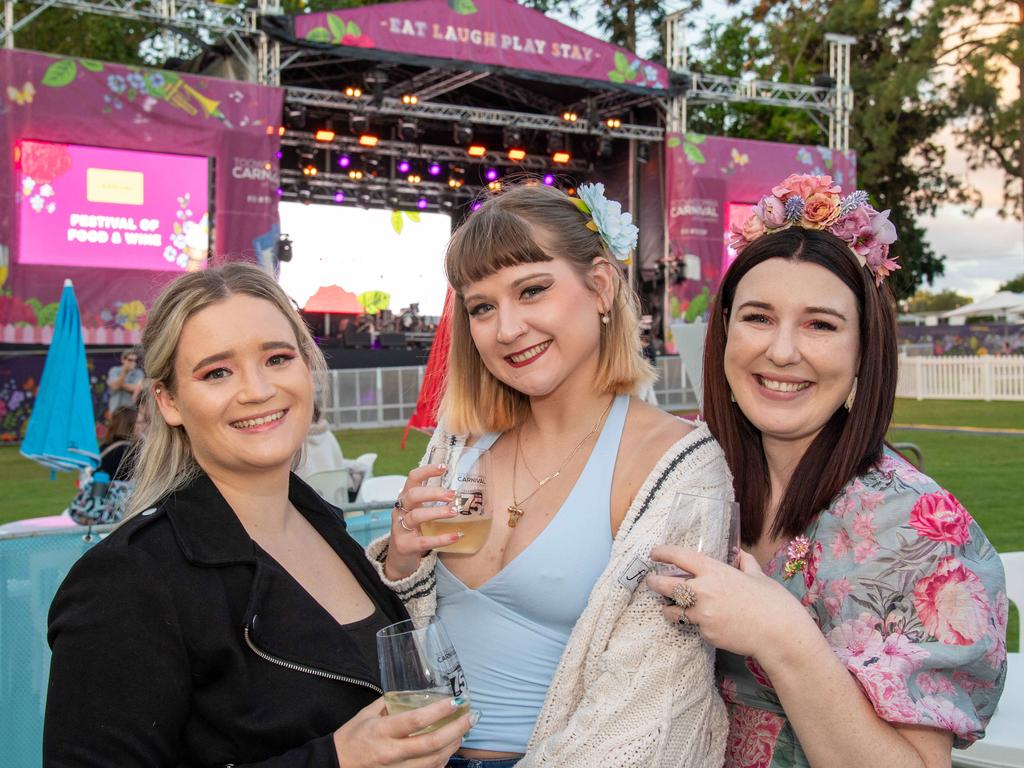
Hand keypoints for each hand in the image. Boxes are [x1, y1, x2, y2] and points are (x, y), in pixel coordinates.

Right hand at [335, 695, 470, 767]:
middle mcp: (391, 752)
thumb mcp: (367, 713)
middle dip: (456, 730)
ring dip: (453, 745)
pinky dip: (442, 760)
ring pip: (434, 761)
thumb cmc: (352, 736)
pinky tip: (449, 749)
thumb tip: (414, 691)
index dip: (438, 711)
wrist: (337, 764)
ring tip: (463, 731)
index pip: (415, 720)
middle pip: (431, 744)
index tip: (456, 701)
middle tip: (471, 717)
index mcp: (382, 731)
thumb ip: (391, 702)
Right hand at [383, 463, 462, 579]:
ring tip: (454, 512)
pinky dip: (441, 538)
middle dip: (433, 493)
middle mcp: (400, 511)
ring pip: (416, 516)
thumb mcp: (420, 512)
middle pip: (413, 495)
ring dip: (437, 512)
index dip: (426, 471)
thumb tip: (461, 491)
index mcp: (406, 499)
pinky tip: (456, 536)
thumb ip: (433, 502)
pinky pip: (423, 541)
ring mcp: (400, 528)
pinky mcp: (405, 546)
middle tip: (453, 494)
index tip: (444, 467)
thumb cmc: (415, 531)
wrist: (399, 560)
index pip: (412, 478)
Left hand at [645, 546, 814, 658]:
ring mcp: (703, 615)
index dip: (663, 553)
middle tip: (651, 581)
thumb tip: (741, 554)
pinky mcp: (706, 634)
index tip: (655, 553)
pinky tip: (707, 624)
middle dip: (654, 582)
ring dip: (669, 608)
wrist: (780, 636)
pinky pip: (695, 627)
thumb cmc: (773, 603)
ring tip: (670, 607)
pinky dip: (697, 624)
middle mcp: (704, 591)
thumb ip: (746, 564)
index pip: (680, 557)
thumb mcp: (759, 576)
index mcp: (716, 572)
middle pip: (665, 585)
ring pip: (673, 611)